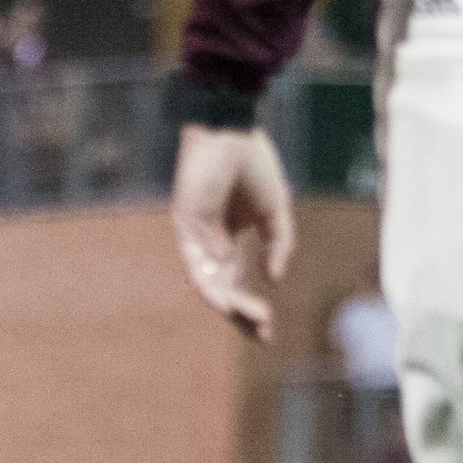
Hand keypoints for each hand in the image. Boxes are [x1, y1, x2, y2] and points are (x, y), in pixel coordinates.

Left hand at [170, 124, 294, 341]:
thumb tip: (275, 279)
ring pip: (208, 282)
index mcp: (230, 239)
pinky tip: (226, 301)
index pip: (236, 283)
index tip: (268, 332)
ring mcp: (195, 236)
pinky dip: (209, 283)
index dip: (251, 308)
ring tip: (253, 318)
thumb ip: (279, 244)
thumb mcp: (277, 210)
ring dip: (230, 303)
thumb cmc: (254, 163)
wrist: (234, 130)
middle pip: (222, 289)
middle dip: (242, 313)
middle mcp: (210, 243)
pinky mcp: (183, 225)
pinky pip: (194, 264)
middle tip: (264, 332)